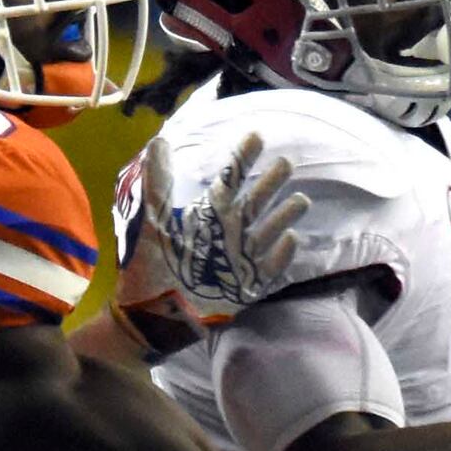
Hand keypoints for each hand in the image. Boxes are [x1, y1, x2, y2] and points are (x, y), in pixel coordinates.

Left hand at [114, 129, 307, 325]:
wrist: (150, 314)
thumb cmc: (150, 266)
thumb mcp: (151, 221)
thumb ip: (156, 183)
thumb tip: (159, 141)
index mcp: (208, 214)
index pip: (230, 180)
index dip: (243, 159)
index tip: (256, 136)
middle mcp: (229, 232)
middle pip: (255, 202)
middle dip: (271, 183)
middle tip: (286, 162)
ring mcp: (239, 258)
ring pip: (268, 231)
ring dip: (284, 216)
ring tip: (301, 201)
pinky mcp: (245, 285)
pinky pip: (269, 269)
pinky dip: (280, 256)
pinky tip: (292, 239)